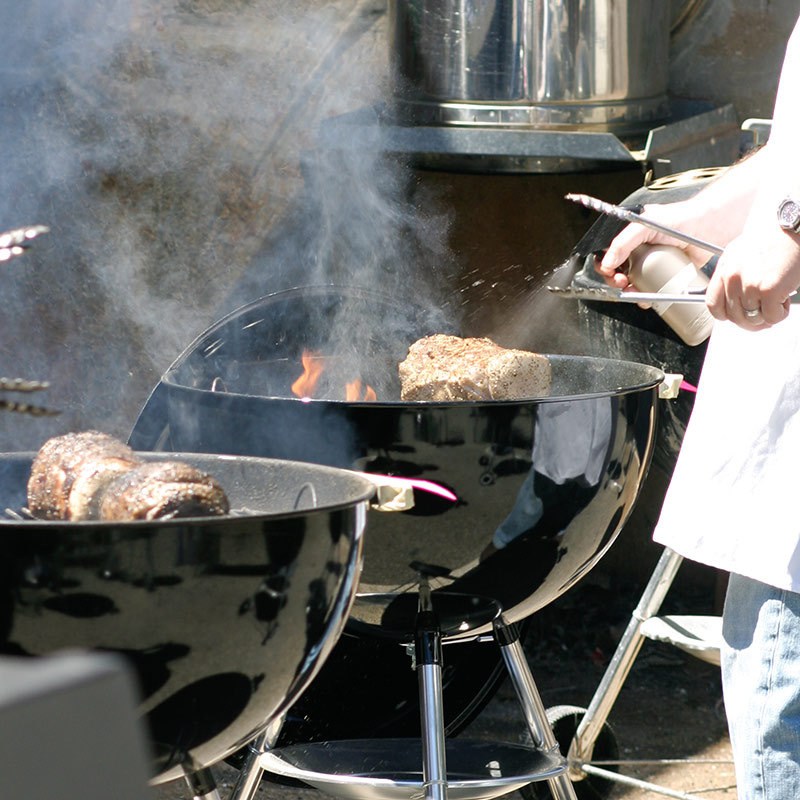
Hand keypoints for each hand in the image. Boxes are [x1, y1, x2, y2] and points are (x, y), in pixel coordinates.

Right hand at [596, 202, 712, 289]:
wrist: (708, 226)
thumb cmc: (680, 218)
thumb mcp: (644, 225)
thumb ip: (623, 241)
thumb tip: (608, 262)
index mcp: (630, 237)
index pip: (607, 253)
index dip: (605, 265)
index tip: (610, 271)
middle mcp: (638, 250)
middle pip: (616, 271)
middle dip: (615, 280)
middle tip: (621, 282)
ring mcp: (650, 263)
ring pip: (631, 282)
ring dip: (628, 291)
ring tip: (634, 290)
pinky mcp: (663, 275)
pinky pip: (649, 290)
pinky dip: (645, 297)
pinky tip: (647, 296)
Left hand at [706, 226, 799, 328]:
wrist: (792, 224)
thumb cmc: (773, 238)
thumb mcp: (741, 254)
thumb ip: (734, 276)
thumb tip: (736, 301)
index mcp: (724, 269)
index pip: (713, 305)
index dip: (726, 315)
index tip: (737, 316)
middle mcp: (732, 278)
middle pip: (734, 316)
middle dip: (751, 321)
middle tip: (764, 316)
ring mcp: (749, 285)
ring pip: (753, 319)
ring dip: (767, 316)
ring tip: (777, 301)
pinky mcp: (769, 290)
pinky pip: (772, 316)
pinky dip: (781, 314)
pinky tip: (785, 300)